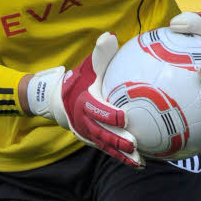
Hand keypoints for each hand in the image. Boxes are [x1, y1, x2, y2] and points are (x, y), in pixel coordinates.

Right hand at [27, 32, 143, 166]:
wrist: (60, 100)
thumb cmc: (81, 80)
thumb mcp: (88, 66)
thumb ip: (101, 55)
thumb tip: (109, 37)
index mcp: (84, 102)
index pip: (97, 110)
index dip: (109, 115)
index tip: (124, 117)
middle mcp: (85, 121)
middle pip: (101, 133)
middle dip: (116, 140)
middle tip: (132, 144)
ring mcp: (89, 133)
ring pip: (106, 146)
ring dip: (121, 155)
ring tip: (138, 161)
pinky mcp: (94, 141)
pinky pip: (109, 151)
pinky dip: (122, 158)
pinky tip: (140, 163)